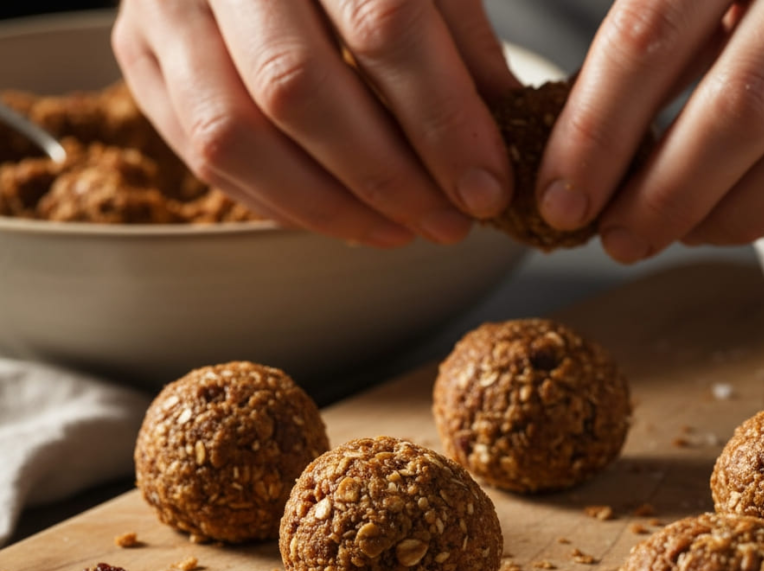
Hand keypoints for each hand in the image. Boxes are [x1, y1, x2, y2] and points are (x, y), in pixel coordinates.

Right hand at [112, 0, 518, 246]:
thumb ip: (459, 43)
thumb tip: (501, 139)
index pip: (383, 24)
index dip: (442, 120)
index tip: (486, 188)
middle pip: (299, 89)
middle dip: (386, 178)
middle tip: (447, 224)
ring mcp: (165, 5)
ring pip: (234, 135)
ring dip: (328, 206)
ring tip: (398, 231)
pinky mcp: (137, 51)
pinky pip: (199, 153)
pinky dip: (279, 202)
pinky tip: (340, 217)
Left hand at [536, 0, 763, 261]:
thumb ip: (662, 40)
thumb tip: (585, 159)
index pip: (651, 36)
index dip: (597, 134)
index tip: (561, 201)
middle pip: (742, 110)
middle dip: (665, 197)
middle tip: (620, 240)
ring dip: (731, 218)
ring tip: (684, 232)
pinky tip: (759, 216)